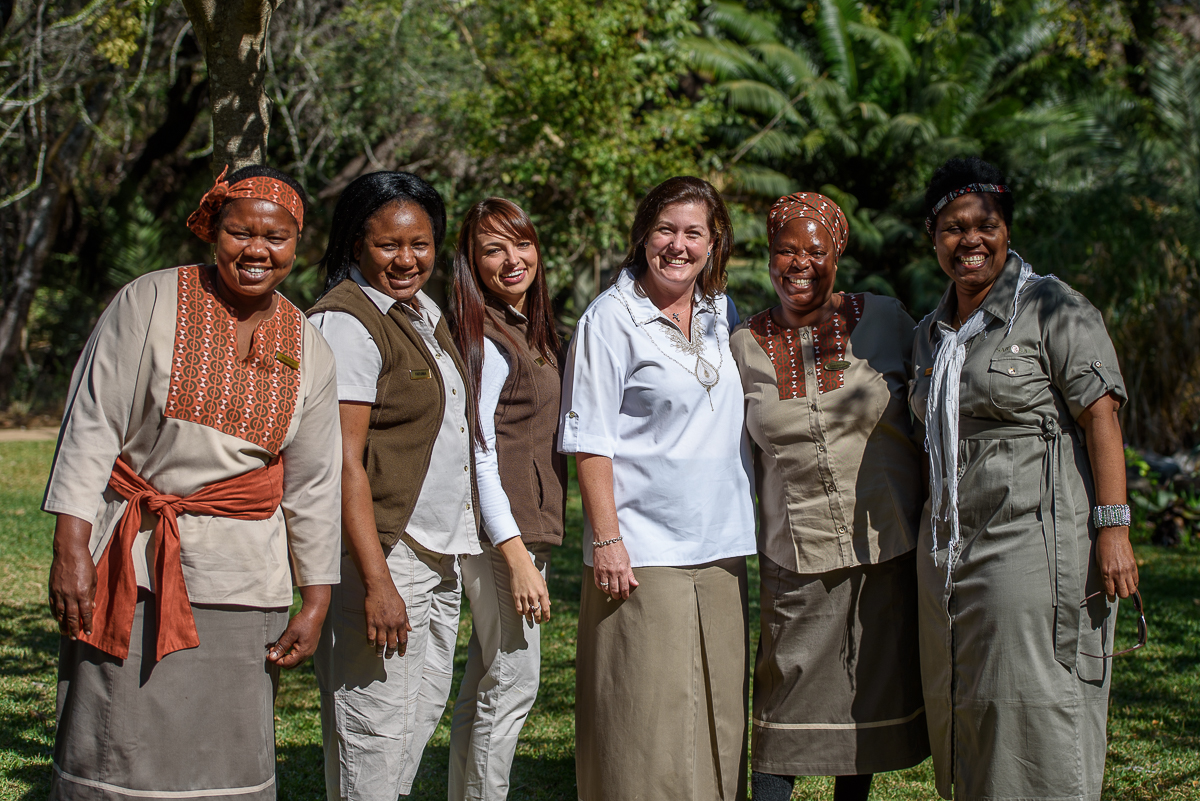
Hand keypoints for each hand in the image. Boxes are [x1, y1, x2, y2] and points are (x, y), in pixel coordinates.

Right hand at [48, 514, 95, 639]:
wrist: (69, 552)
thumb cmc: (85, 564)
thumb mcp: (94, 579)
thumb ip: (92, 594)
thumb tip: (90, 608)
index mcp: (83, 593)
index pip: (85, 614)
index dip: (87, 624)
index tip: (88, 632)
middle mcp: (70, 595)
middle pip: (72, 617)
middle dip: (74, 629)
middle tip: (75, 638)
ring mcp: (59, 593)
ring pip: (60, 614)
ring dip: (63, 625)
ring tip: (66, 634)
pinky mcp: (52, 589)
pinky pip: (53, 606)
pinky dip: (55, 615)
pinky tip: (58, 620)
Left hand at [268, 584, 329, 668]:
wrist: (315, 612)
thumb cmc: (303, 622)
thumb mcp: (290, 633)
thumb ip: (281, 646)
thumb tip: (272, 657)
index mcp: (303, 652)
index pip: (286, 664)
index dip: (275, 661)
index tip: (268, 654)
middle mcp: (308, 654)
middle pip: (291, 665)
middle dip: (280, 661)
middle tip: (272, 652)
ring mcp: (310, 651)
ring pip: (295, 661)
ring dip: (285, 658)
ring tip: (278, 648)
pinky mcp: (310, 646)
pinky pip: (299, 656)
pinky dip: (291, 654)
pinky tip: (286, 646)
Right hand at [363, 578, 410, 657]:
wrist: (380, 588)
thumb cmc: (392, 596)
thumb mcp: (403, 608)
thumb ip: (406, 620)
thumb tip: (410, 629)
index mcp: (401, 622)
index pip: (403, 639)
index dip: (402, 649)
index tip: (401, 654)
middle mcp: (392, 625)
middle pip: (392, 644)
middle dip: (391, 652)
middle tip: (389, 656)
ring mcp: (381, 624)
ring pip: (381, 643)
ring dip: (380, 651)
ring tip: (379, 655)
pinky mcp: (371, 621)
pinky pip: (370, 636)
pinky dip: (371, 643)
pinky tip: (371, 645)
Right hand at [498, 538, 549, 624]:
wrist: (521, 566)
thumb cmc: (533, 573)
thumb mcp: (543, 582)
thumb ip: (546, 594)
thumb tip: (548, 604)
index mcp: (541, 592)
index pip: (545, 608)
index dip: (546, 616)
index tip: (546, 620)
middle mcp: (533, 595)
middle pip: (536, 612)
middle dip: (538, 619)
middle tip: (538, 622)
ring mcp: (524, 596)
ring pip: (527, 612)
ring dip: (529, 617)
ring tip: (530, 619)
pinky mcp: (516, 595)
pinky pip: (519, 608)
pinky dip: (521, 613)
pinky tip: (523, 613)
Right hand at [593, 539, 636, 600]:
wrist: (606, 540)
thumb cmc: (618, 549)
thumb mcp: (627, 561)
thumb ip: (630, 574)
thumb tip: (635, 584)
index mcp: (622, 570)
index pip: (624, 587)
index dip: (625, 595)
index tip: (625, 597)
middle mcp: (613, 572)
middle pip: (615, 590)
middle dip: (616, 596)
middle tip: (617, 597)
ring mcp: (604, 572)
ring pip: (606, 588)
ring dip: (609, 592)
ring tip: (611, 592)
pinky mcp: (596, 570)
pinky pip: (597, 583)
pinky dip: (601, 587)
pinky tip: (604, 586)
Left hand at [1096, 527, 1137, 600]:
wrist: (1113, 534)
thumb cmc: (1102, 547)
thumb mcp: (1099, 562)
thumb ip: (1104, 574)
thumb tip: (1109, 585)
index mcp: (1107, 573)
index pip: (1111, 592)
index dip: (1111, 597)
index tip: (1110, 598)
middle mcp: (1118, 574)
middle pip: (1123, 594)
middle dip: (1120, 595)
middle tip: (1117, 592)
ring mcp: (1127, 570)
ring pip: (1132, 590)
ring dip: (1128, 591)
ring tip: (1123, 587)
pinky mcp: (1134, 566)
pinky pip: (1136, 581)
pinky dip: (1133, 584)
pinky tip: (1128, 581)